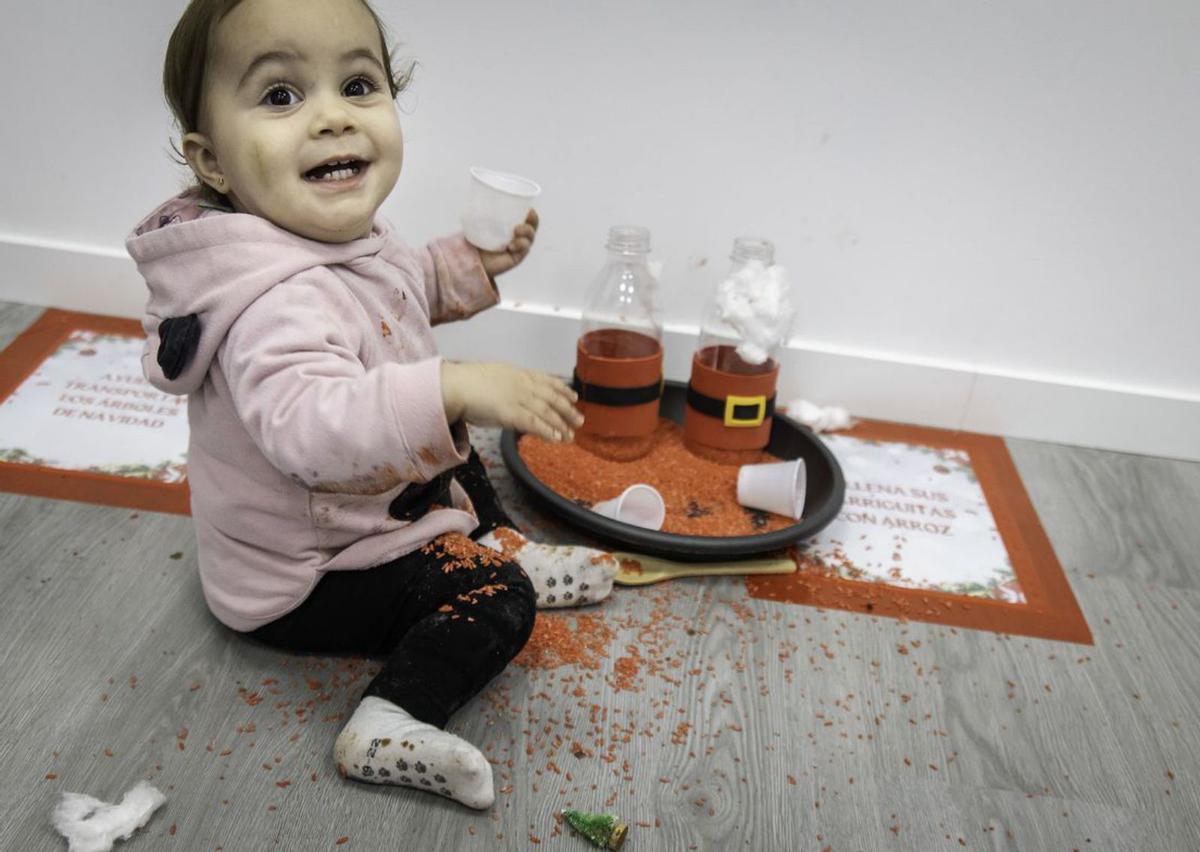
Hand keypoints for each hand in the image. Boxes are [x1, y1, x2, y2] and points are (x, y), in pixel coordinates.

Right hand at [441, 360, 582, 441]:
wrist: (455, 386)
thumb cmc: (467, 383)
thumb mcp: (493, 377)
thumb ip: (507, 385)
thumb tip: (511, 394)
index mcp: (518, 374)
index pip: (547, 380)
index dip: (563, 389)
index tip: (573, 396)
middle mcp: (523, 384)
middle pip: (552, 398)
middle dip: (568, 410)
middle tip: (579, 421)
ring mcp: (518, 398)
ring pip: (547, 412)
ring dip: (561, 424)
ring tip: (570, 436)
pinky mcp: (511, 413)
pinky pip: (535, 423)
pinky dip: (548, 431)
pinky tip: (557, 439)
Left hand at [476, 209, 538, 277]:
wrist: (472, 259)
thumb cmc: (475, 238)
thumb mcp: (477, 221)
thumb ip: (479, 210)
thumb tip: (472, 193)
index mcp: (512, 224)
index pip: (526, 216)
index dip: (531, 211)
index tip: (529, 207)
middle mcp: (518, 235)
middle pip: (532, 225)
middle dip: (533, 219)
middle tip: (529, 214)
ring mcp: (518, 246)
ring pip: (530, 236)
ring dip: (526, 231)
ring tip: (516, 230)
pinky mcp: (517, 257)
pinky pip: (524, 249)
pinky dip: (520, 245)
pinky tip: (511, 246)